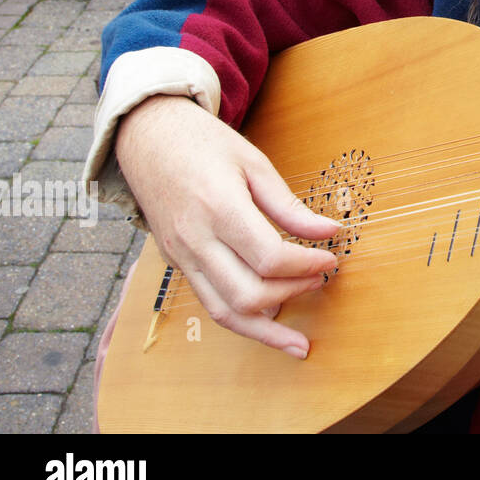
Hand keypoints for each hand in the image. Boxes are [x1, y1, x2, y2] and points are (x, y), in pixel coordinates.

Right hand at [115, 95, 339, 357]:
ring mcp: (181, 256)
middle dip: (291, 295)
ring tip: (297, 342)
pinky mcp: (175, 263)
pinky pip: (209, 302)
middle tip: (320, 281)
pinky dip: (240, 318)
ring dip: (265, 331)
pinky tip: (267, 321)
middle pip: (246, 294)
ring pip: (223, 312)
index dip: (306, 265)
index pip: (268, 258)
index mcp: (219, 208)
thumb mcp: (253, 162)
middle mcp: (195, 240)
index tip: (332, 257)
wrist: (148, 137)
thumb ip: (288, 206)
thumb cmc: (204, 143)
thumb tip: (329, 232)